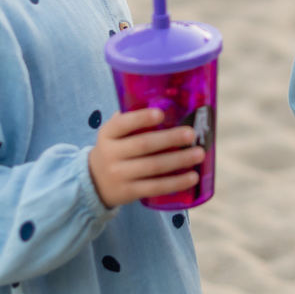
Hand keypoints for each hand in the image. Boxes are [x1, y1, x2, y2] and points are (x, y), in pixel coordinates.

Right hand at [88, 108, 204, 207]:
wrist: (95, 181)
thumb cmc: (116, 148)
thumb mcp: (115, 133)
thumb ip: (133, 119)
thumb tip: (168, 102)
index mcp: (108, 133)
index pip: (123, 124)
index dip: (141, 118)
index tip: (161, 113)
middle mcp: (110, 153)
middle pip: (143, 145)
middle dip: (170, 139)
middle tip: (191, 134)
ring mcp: (119, 175)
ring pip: (153, 167)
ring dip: (179, 160)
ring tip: (199, 153)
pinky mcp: (129, 192)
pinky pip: (155, 187)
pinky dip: (176, 182)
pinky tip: (193, 177)